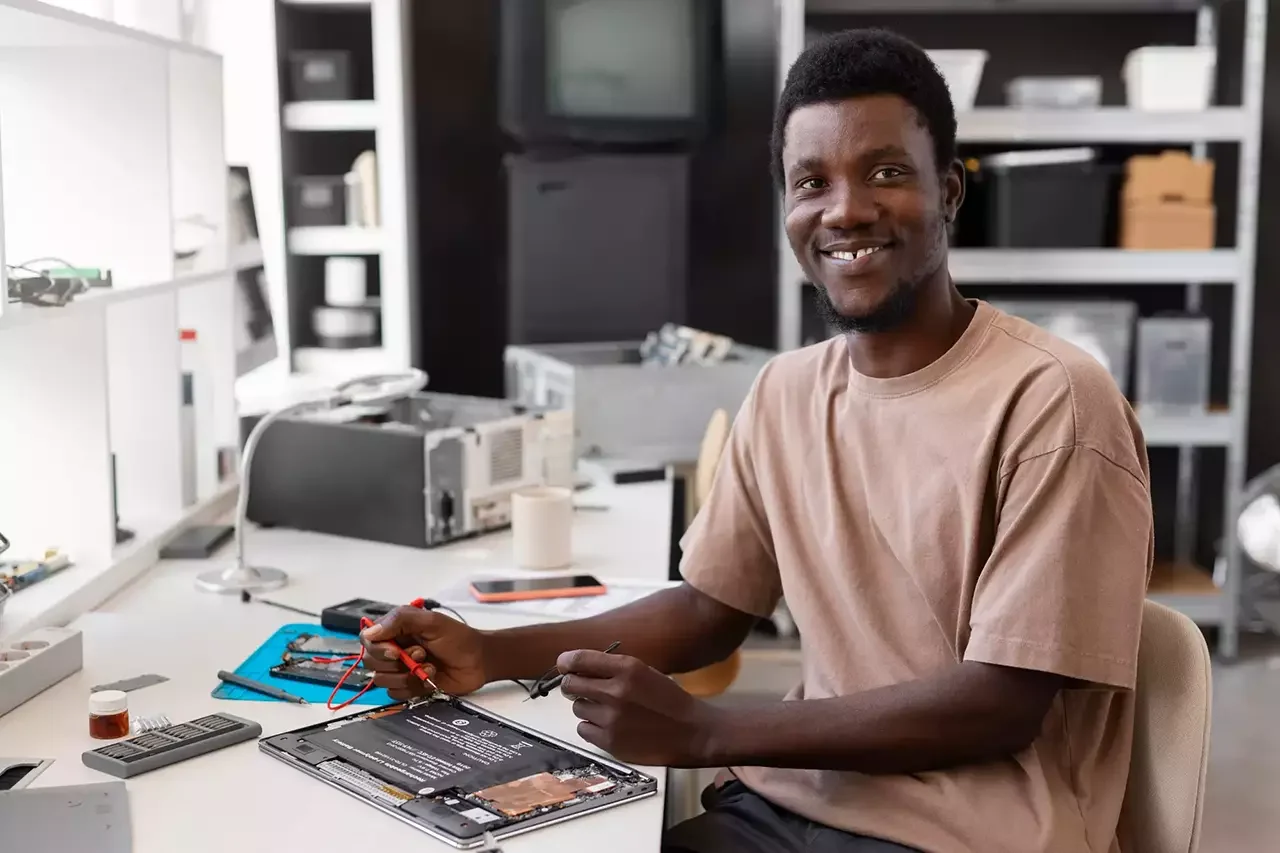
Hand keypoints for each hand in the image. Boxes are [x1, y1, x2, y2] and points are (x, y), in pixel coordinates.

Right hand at [361, 606, 487, 698]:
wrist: (479, 661)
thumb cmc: (459, 638)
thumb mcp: (432, 622)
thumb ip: (401, 621)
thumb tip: (371, 631)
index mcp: (396, 629)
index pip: (368, 639)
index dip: (377, 648)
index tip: (395, 651)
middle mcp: (395, 648)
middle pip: (371, 661)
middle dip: (396, 662)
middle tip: (421, 655)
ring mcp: (401, 668)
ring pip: (382, 680)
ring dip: (407, 675)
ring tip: (429, 667)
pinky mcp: (409, 686)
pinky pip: (396, 694)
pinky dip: (413, 687)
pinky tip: (430, 679)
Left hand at [556, 650, 721, 767]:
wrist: (692, 732)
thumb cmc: (668, 700)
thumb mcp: (644, 672)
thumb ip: (613, 668)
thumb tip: (577, 666)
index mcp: (627, 669)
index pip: (579, 659)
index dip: (567, 662)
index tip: (564, 664)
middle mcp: (616, 692)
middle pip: (570, 685)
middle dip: (573, 685)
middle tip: (584, 689)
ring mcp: (611, 720)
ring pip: (577, 708)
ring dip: (588, 708)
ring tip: (609, 711)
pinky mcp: (609, 743)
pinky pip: (584, 730)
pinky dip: (592, 727)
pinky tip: (611, 726)